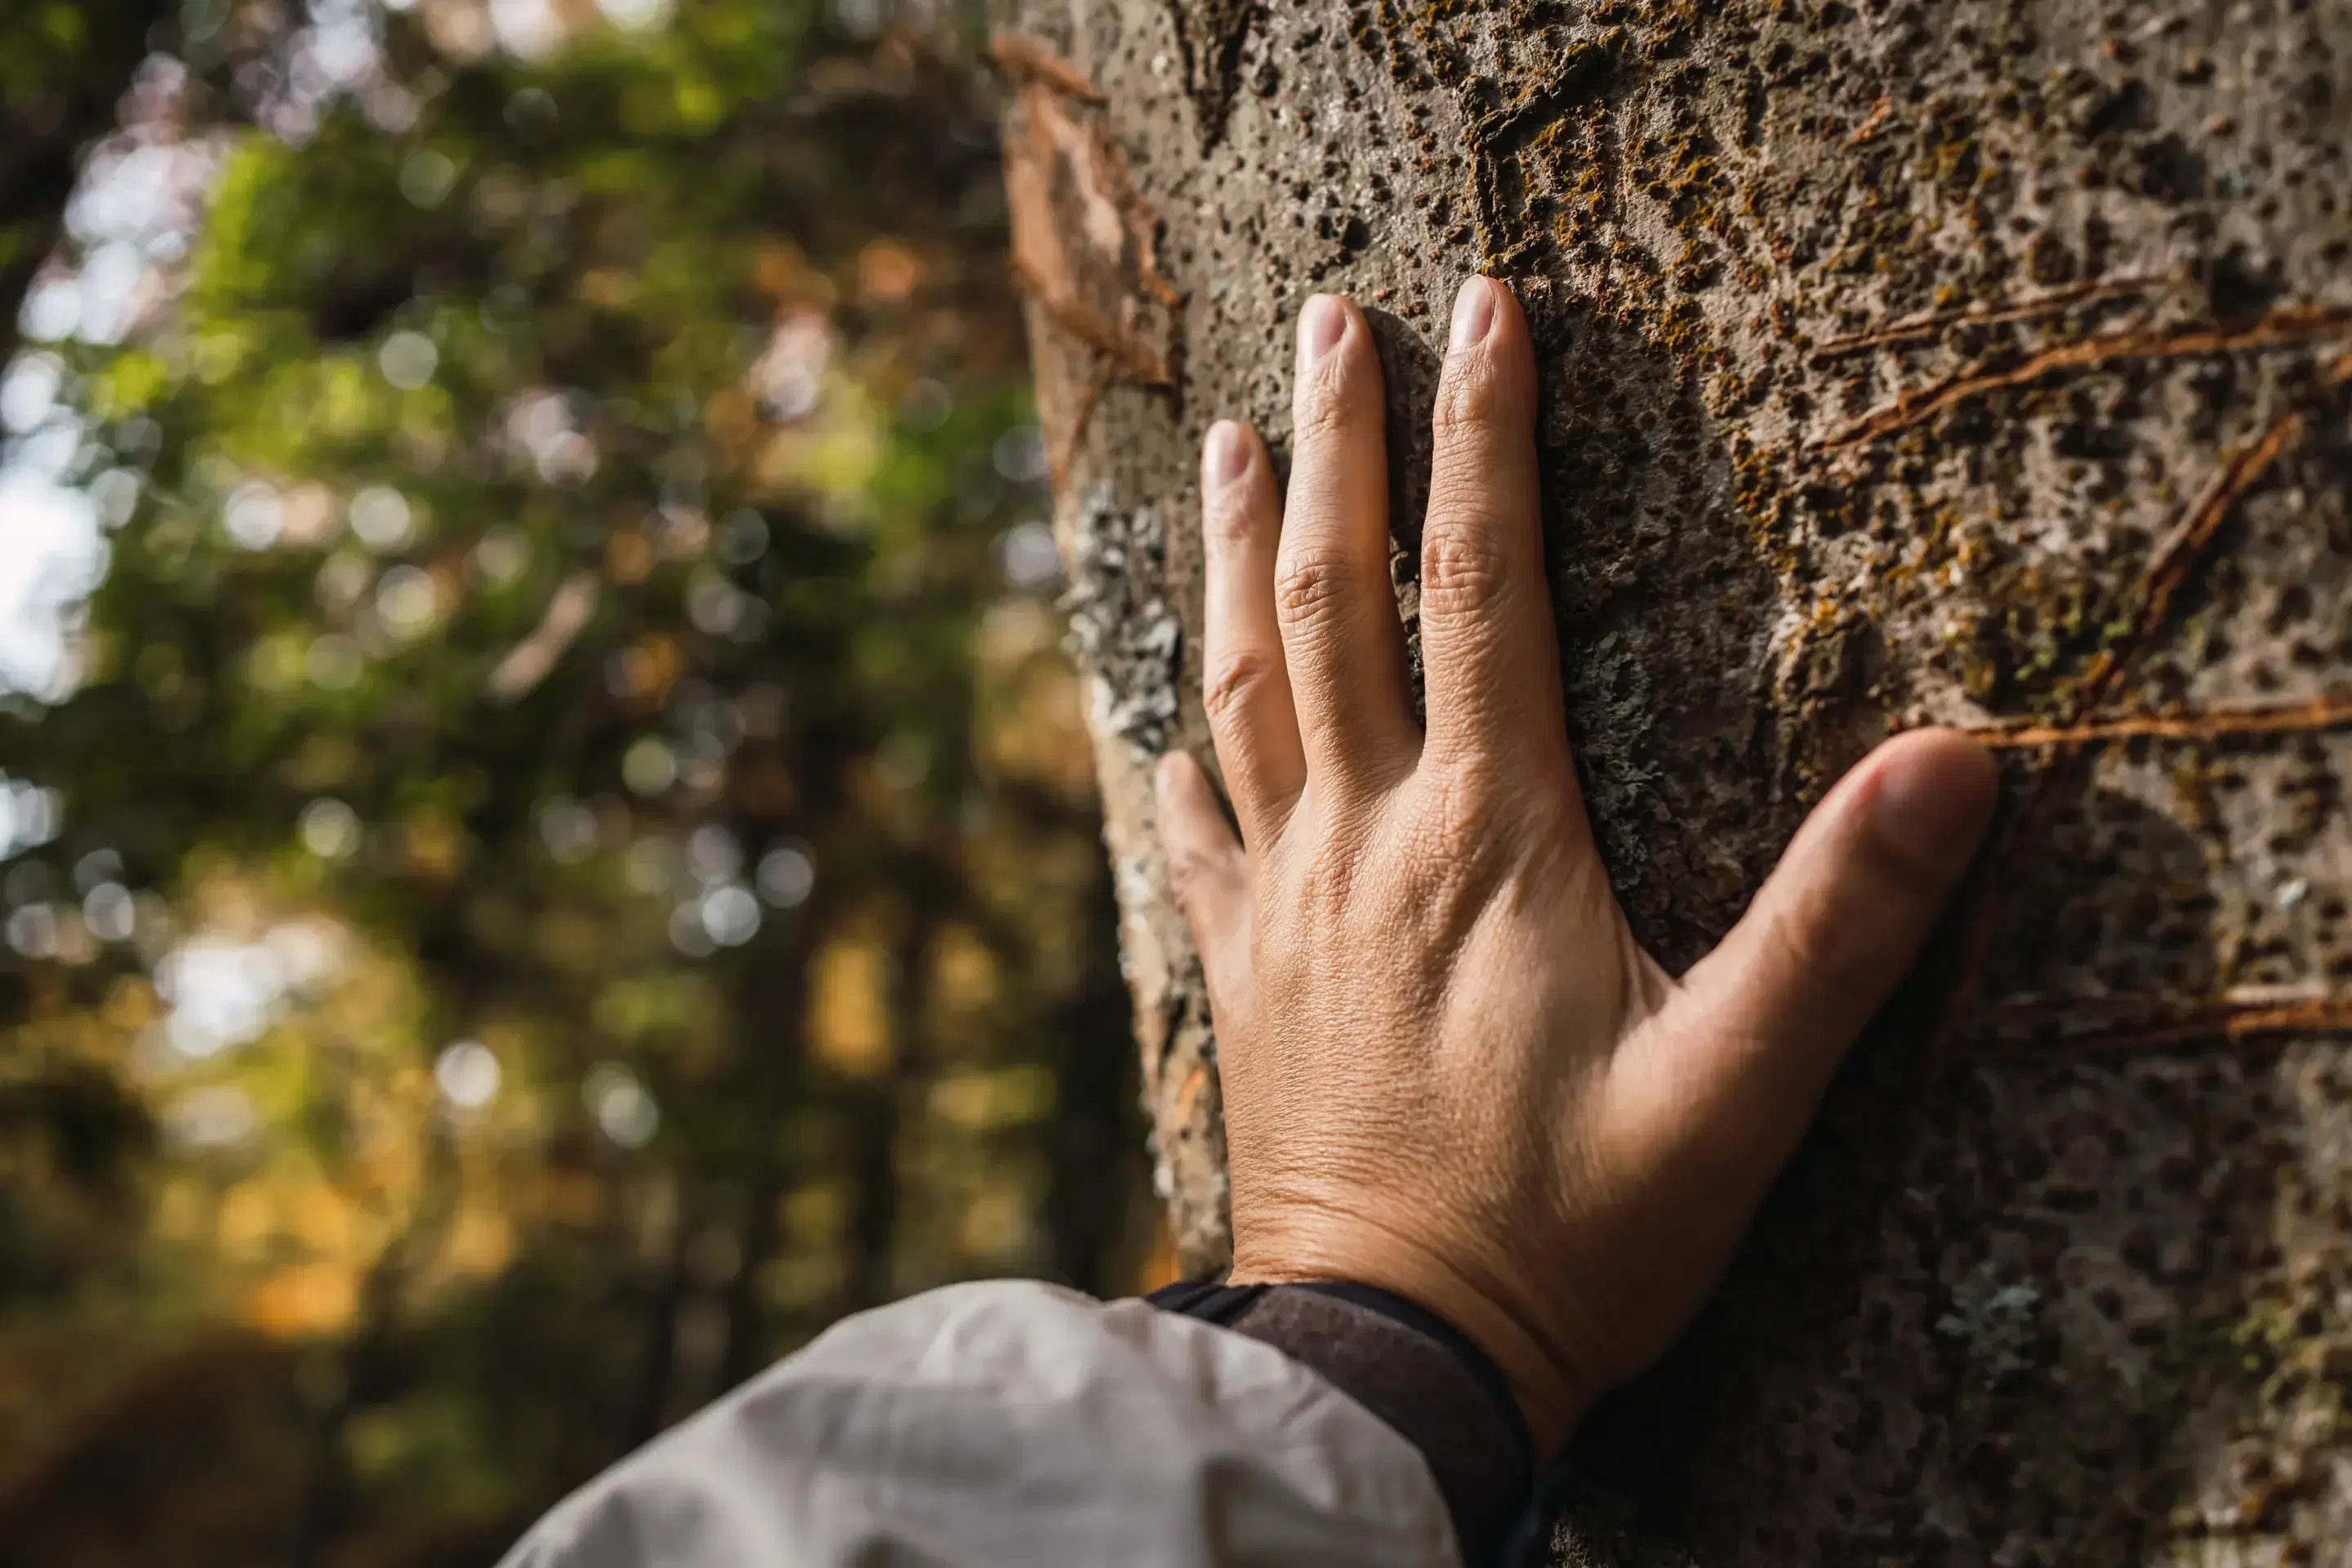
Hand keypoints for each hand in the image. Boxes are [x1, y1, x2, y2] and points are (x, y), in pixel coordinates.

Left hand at [1153, 277, 1996, 1458]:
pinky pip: (1193, 822)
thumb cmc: (1574, 1232)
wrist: (1399, 1352)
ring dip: (1234, 551)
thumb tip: (1952, 764)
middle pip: (1335, 600)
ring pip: (1243, 682)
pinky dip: (1183, 739)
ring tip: (1224, 442)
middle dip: (1336, 448)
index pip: (1483, 589)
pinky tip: (1170, 702)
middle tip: (1328, 324)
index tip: (1487, 308)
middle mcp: (1363, 839)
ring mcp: (1283, 901)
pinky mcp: (1240, 971)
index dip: (1487, 440)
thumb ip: (1839, 925)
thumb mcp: (1741, 1086)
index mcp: (1486, 837)